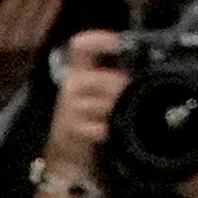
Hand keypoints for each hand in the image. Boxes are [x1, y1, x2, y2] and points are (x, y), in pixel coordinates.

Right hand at [40, 31, 131, 174]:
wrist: (63, 158)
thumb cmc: (83, 122)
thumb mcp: (90, 94)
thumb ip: (107, 77)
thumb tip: (134, 70)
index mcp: (75, 75)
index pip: (80, 47)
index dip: (98, 40)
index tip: (117, 42)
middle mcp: (70, 88)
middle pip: (101, 77)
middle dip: (119, 86)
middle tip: (127, 94)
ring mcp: (70, 111)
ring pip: (104, 102)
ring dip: (116, 110)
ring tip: (117, 116)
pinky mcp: (74, 131)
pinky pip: (101, 126)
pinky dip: (108, 130)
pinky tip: (107, 132)